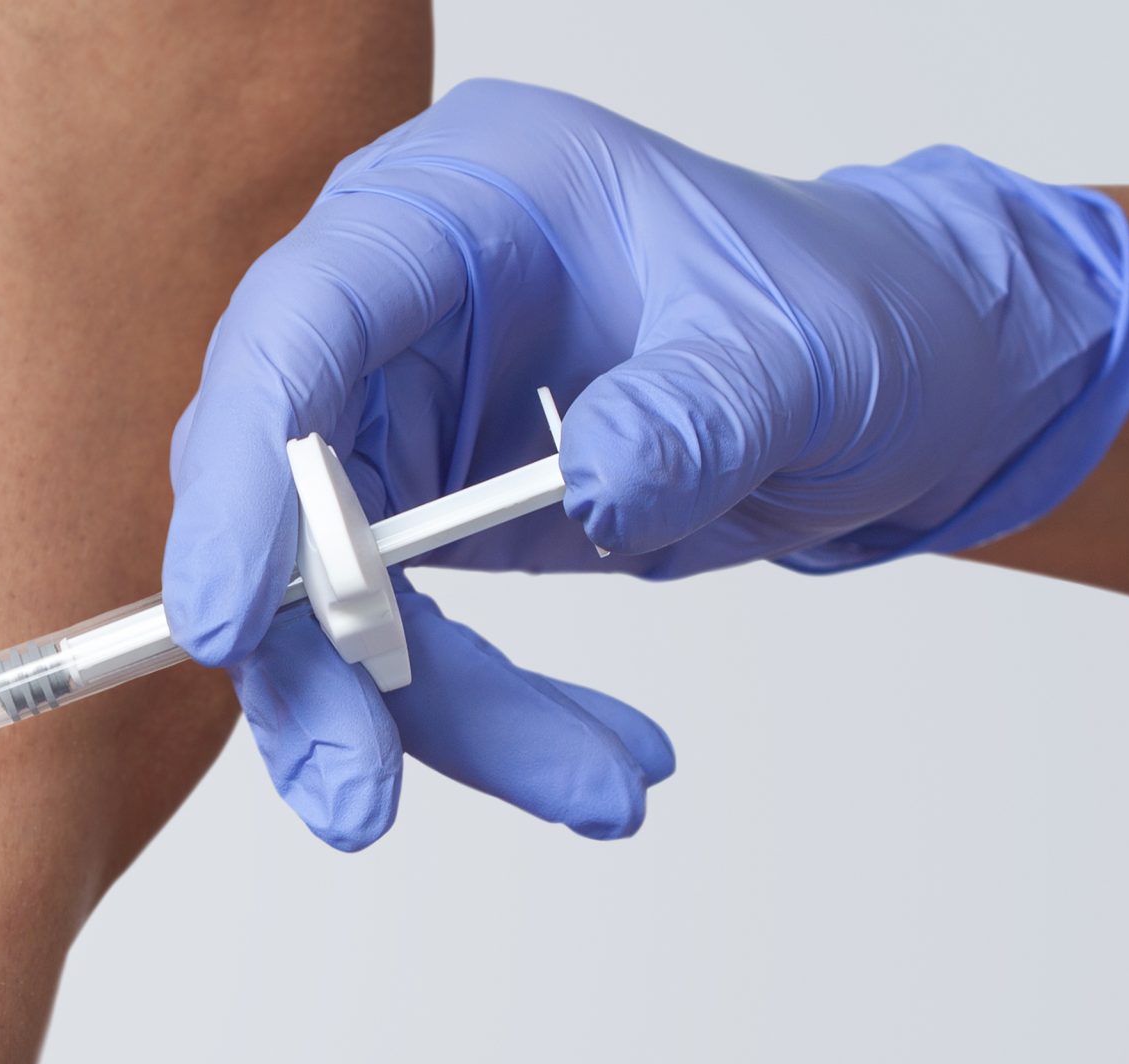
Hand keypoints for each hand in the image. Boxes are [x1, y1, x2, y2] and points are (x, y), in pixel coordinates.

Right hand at [166, 79, 1128, 848]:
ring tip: (586, 789)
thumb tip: (600, 488)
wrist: (899, 370)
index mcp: (460, 200)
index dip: (247, 479)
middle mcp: (397, 304)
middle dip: (314, 660)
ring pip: (331, 600)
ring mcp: (401, 411)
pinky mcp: (422, 510)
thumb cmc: (846, 309)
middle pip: (277, 492)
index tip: (228, 628)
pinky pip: (405, 642)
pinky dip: (486, 718)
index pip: (301, 328)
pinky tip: (592, 764)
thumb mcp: (805, 353)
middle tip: (357, 798)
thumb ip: (699, 412)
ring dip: (422, 718)